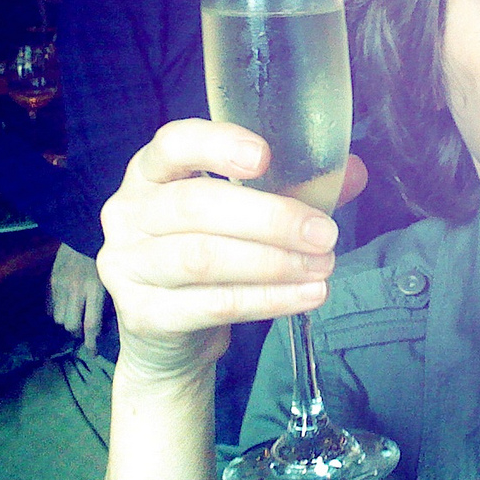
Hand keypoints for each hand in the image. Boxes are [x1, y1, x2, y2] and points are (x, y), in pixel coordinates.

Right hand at [49, 242, 106, 350]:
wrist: (84, 232)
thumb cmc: (105, 253)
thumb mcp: (111, 275)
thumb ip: (108, 296)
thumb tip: (106, 319)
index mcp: (94, 289)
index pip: (91, 324)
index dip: (91, 342)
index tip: (93, 352)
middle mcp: (75, 290)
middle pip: (72, 325)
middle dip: (78, 332)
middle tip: (85, 331)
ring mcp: (61, 286)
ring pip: (59, 319)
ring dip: (68, 322)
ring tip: (76, 317)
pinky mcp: (51, 282)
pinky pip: (50, 307)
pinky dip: (57, 312)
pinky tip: (65, 308)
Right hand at [96, 118, 366, 382]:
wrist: (169, 336)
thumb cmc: (214, 251)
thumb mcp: (248, 212)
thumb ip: (296, 186)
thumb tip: (353, 171)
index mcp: (151, 172)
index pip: (174, 143)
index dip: (217, 145)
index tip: (265, 157)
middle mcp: (128, 212)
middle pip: (195, 205)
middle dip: (269, 218)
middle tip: (325, 234)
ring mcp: (126, 265)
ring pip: (202, 258)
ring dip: (273, 263)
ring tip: (323, 266)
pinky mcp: (140, 315)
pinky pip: (210, 304)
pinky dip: (266, 300)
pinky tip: (306, 296)